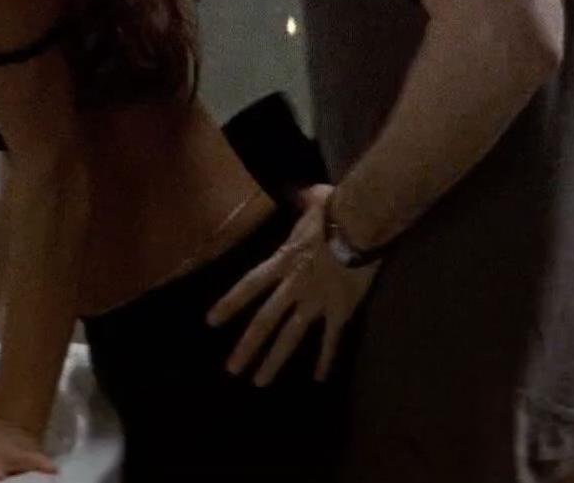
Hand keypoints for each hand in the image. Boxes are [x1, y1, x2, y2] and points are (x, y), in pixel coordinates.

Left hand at [206, 185, 376, 385]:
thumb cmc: (337, 210)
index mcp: (283, 261)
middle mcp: (293, 286)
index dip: (229, 304)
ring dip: (274, 360)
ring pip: (290, 337)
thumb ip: (305, 199)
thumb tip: (304, 191)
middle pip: (264, 321)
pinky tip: (318, 378)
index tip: (211, 322)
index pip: (249, 286)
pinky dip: (325, 360)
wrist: (362, 225)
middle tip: (232, 369)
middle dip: (247, 347)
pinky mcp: (340, 310)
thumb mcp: (316, 200)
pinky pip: (331, 339)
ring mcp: (316, 302)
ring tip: (260, 382)